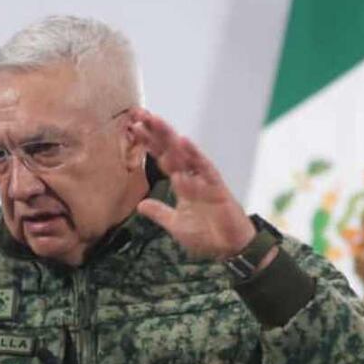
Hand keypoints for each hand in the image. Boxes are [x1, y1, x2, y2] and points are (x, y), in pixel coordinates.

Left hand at [131, 108, 255, 259]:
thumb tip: (141, 206)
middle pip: (172, 149)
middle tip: (139, 114)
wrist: (230, 248)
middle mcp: (193, 177)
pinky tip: (183, 141)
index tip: (134, 128)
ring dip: (170, 137)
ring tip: (155, 121)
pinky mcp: (217, 187)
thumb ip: (160, 213)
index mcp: (183, 183)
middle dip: (156, 132)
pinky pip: (205, 168)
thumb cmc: (207, 235)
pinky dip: (194, 155)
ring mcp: (205, 180)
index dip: (149, 144)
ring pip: (185, 153)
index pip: (163, 158)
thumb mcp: (176, 225)